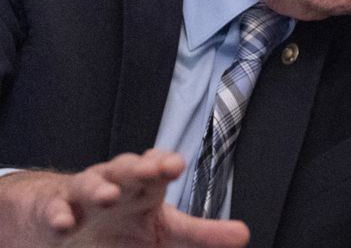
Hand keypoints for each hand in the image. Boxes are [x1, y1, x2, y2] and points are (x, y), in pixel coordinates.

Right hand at [0, 149, 248, 247]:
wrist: (68, 224)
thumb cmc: (124, 226)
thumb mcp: (165, 233)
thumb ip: (202, 235)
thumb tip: (244, 236)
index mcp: (146, 186)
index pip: (158, 167)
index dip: (164, 163)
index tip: (173, 166)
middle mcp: (117, 183)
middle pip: (128, 168)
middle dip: (142, 166)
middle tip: (158, 168)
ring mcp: (84, 196)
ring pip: (90, 183)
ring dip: (100, 188)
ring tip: (109, 196)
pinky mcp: (55, 212)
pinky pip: (56, 210)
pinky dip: (60, 215)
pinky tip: (66, 223)